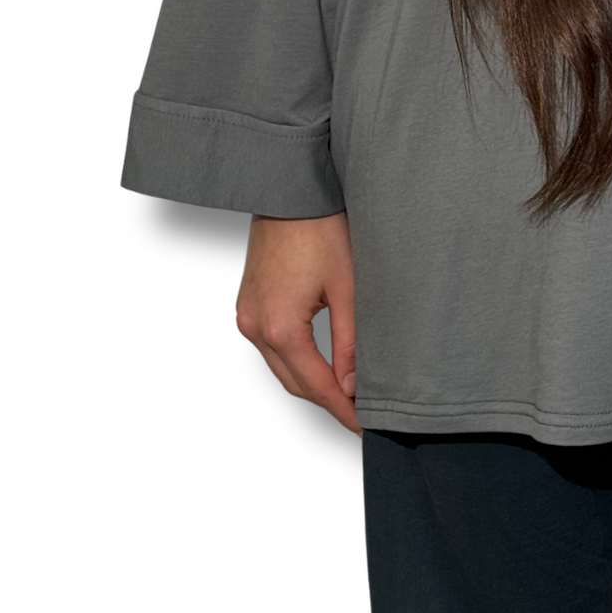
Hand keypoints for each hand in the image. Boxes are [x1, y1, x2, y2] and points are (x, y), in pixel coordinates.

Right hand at [235, 212, 359, 433]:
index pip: (315, 386)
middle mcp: (255, 326)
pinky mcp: (248, 304)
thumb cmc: (319, 227)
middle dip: (327, 401)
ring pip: (282, 366)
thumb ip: (350, 342)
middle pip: (294, 382)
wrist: (290, 188)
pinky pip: (272, 346)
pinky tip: (320, 363)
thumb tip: (352, 386)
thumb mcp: (347, 287)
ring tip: (346, 392)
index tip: (364, 424)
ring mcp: (247, 315)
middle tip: (360, 413)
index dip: (342, 409)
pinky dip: (296, 359)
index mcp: (279, 327)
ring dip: (311, 381)